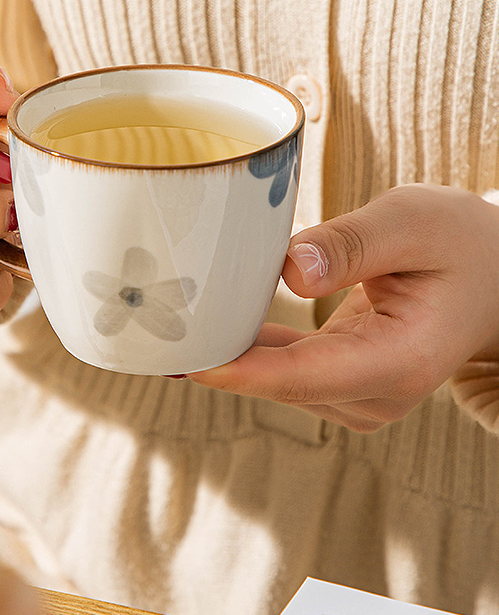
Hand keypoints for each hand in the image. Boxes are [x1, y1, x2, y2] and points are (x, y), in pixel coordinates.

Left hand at [189, 184, 498, 432]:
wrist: (490, 277)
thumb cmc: (458, 243)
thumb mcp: (414, 221)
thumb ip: (354, 244)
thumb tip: (290, 271)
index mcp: (402, 360)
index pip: (307, 376)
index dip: (241, 372)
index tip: (185, 360)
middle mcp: (377, 392)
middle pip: (280, 382)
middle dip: (216, 360)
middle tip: (150, 327)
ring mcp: (356, 393)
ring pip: (274, 378)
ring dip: (225, 352)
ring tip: (164, 321)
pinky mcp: (338, 379)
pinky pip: (280, 368)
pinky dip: (244, 348)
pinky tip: (203, 326)